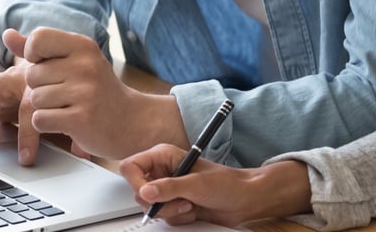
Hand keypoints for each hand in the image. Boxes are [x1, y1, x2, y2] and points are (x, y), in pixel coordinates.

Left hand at [8, 27, 186, 158]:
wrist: (132, 122)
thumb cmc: (98, 90)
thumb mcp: (74, 61)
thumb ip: (39, 48)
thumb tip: (6, 34)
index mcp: (84, 46)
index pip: (38, 39)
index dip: (35, 56)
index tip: (50, 66)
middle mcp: (85, 65)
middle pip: (31, 75)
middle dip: (41, 88)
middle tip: (68, 93)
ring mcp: (85, 92)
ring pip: (34, 100)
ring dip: (46, 108)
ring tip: (70, 108)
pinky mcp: (81, 119)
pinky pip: (40, 120)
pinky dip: (48, 125)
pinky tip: (68, 122)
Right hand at [119, 144, 312, 226]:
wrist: (243, 200)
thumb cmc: (226, 183)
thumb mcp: (196, 184)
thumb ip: (169, 188)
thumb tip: (146, 192)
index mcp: (164, 156)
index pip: (131, 166)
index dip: (135, 181)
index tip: (148, 193)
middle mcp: (163, 172)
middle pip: (138, 191)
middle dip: (160, 201)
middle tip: (179, 199)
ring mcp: (168, 190)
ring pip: (151, 208)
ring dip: (171, 211)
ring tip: (190, 203)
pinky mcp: (174, 205)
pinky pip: (164, 217)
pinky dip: (179, 217)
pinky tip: (193, 209)